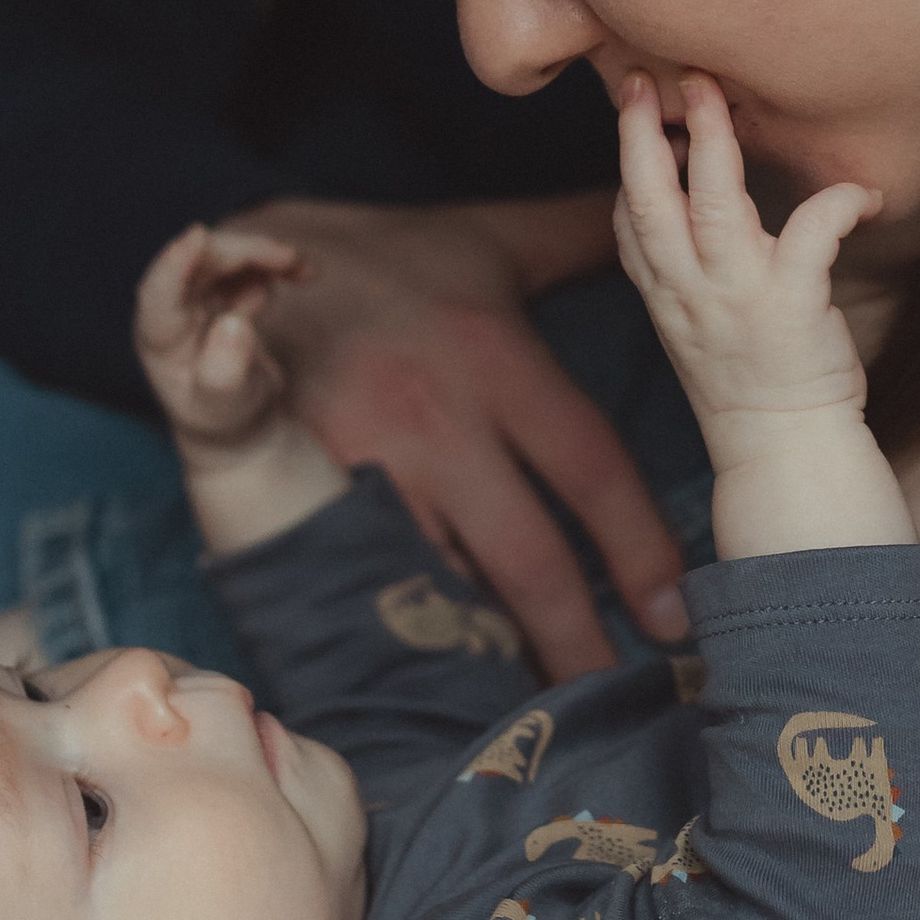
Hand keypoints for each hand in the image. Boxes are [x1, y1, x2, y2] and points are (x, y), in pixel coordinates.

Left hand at [135, 221, 302, 447]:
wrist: (236, 419)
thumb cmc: (224, 415)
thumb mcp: (225, 404)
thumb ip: (225, 370)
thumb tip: (234, 322)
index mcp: (159, 339)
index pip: (158, 293)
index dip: (175, 263)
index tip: (197, 236)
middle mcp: (172, 310)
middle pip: (200, 263)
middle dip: (243, 252)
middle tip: (288, 258)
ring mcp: (195, 298)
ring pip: (224, 257)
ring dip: (264, 254)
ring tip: (304, 268)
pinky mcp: (220, 292)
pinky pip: (246, 265)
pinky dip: (275, 264)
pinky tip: (303, 275)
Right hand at [211, 196, 686, 677]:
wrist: (243, 261)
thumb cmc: (387, 257)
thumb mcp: (488, 236)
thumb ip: (580, 234)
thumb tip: (664, 206)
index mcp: (494, 355)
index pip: (589, 467)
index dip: (639, 547)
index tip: (676, 615)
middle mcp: (436, 416)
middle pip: (525, 555)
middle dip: (576, 638)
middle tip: (620, 700)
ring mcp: (366, 462)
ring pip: (446, 585)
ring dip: (495, 654)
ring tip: (545, 713)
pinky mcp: (309, 490)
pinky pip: (375, 579)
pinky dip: (415, 630)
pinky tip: (446, 680)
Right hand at [613, 74, 901, 558]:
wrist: (788, 453)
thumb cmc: (756, 383)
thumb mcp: (698, 327)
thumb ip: (688, 272)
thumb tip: (698, 207)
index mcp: (668, 298)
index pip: (630, 223)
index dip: (628, 165)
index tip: (634, 109)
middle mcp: (690, 294)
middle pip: (650, 201)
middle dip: (642, 135)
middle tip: (642, 77)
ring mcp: (737, 299)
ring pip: (712, 206)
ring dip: (712, 141)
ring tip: (711, 88)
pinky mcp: (789, 308)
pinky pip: (809, 235)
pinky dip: (835, 203)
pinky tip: (860, 192)